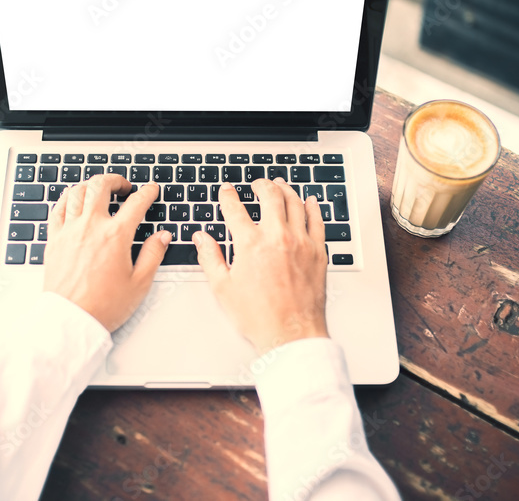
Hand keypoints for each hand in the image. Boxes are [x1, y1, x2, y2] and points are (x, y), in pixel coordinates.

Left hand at [44, 175, 170, 331]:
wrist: (71, 320)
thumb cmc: (103, 305)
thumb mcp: (139, 283)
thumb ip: (153, 254)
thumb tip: (162, 237)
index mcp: (116, 236)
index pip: (136, 203)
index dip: (147, 192)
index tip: (151, 190)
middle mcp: (91, 226)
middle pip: (101, 186)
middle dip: (115, 180)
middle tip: (123, 186)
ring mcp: (70, 231)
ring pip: (78, 192)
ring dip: (91, 185)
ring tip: (99, 189)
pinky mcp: (54, 239)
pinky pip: (58, 208)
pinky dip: (67, 198)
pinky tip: (73, 199)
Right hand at [194, 178, 328, 353]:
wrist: (291, 334)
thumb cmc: (259, 316)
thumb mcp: (223, 288)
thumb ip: (210, 257)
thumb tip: (201, 238)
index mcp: (250, 244)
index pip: (235, 209)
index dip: (228, 196)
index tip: (226, 192)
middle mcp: (277, 237)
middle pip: (269, 196)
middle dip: (260, 185)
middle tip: (256, 184)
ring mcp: (300, 242)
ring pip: (294, 202)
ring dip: (285, 189)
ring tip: (279, 185)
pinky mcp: (317, 251)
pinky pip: (316, 220)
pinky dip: (311, 206)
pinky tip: (308, 201)